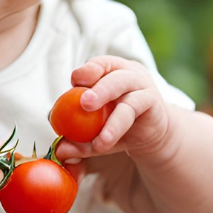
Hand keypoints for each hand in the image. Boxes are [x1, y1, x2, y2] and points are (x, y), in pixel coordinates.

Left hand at [53, 55, 171, 162]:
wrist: (151, 135)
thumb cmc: (117, 124)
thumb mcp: (95, 129)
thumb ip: (78, 137)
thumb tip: (59, 149)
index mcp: (111, 70)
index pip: (100, 64)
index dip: (88, 70)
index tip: (75, 80)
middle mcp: (129, 74)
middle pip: (115, 78)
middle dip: (99, 90)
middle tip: (84, 103)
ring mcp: (143, 88)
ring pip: (128, 101)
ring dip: (111, 121)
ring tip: (99, 141)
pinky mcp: (153, 104)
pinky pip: (134, 117)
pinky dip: (117, 131)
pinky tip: (105, 143)